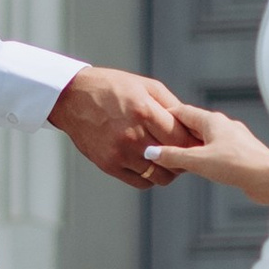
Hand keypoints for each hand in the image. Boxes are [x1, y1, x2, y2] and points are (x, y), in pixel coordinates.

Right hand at [50, 66, 190, 186]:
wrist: (72, 98)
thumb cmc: (112, 88)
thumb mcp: (145, 86)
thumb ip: (171, 105)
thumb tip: (192, 125)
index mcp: (144, 111)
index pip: (180, 138)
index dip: (192, 143)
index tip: (197, 143)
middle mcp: (132, 135)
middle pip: (173, 159)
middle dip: (184, 157)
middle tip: (186, 153)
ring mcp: (120, 153)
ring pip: (159, 176)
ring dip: (169, 170)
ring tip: (168, 160)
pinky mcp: (109, 165)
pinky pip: (141, 182)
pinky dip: (150, 177)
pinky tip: (150, 164)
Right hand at [141, 106, 268, 205]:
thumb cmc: (237, 165)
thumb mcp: (198, 160)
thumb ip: (173, 156)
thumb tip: (152, 152)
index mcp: (212, 120)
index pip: (182, 111)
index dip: (165, 116)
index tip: (150, 122)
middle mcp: (223, 126)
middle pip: (193, 125)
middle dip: (176, 134)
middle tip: (158, 143)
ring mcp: (233, 139)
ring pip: (205, 139)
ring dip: (190, 147)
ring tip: (175, 158)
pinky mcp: (241, 154)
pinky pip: (216, 151)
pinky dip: (204, 157)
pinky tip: (200, 168)